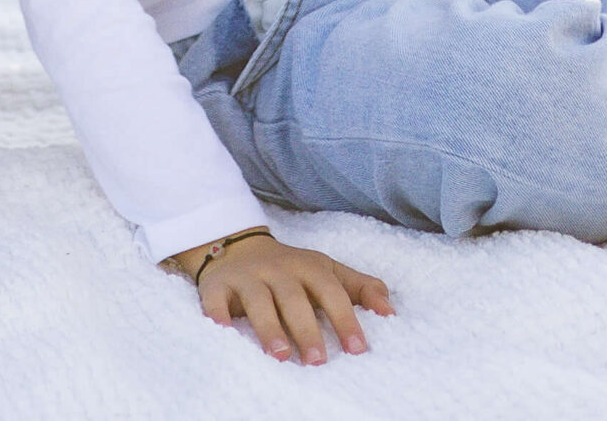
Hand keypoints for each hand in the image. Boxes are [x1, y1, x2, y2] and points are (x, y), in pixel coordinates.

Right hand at [167, 229, 392, 363]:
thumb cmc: (290, 269)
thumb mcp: (326, 270)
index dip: (345, 318)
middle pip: (293, 298)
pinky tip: (225, 334)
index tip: (358, 349)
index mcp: (308, 266)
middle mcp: (277, 269)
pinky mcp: (216, 287)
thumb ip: (359, 287)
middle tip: (318, 362)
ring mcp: (245, 277)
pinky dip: (218, 317)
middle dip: (306, 329)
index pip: (331, 291)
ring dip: (269, 327)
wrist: (236, 245)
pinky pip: (215, 302)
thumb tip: (391, 311)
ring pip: (258, 301)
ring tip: (280, 356)